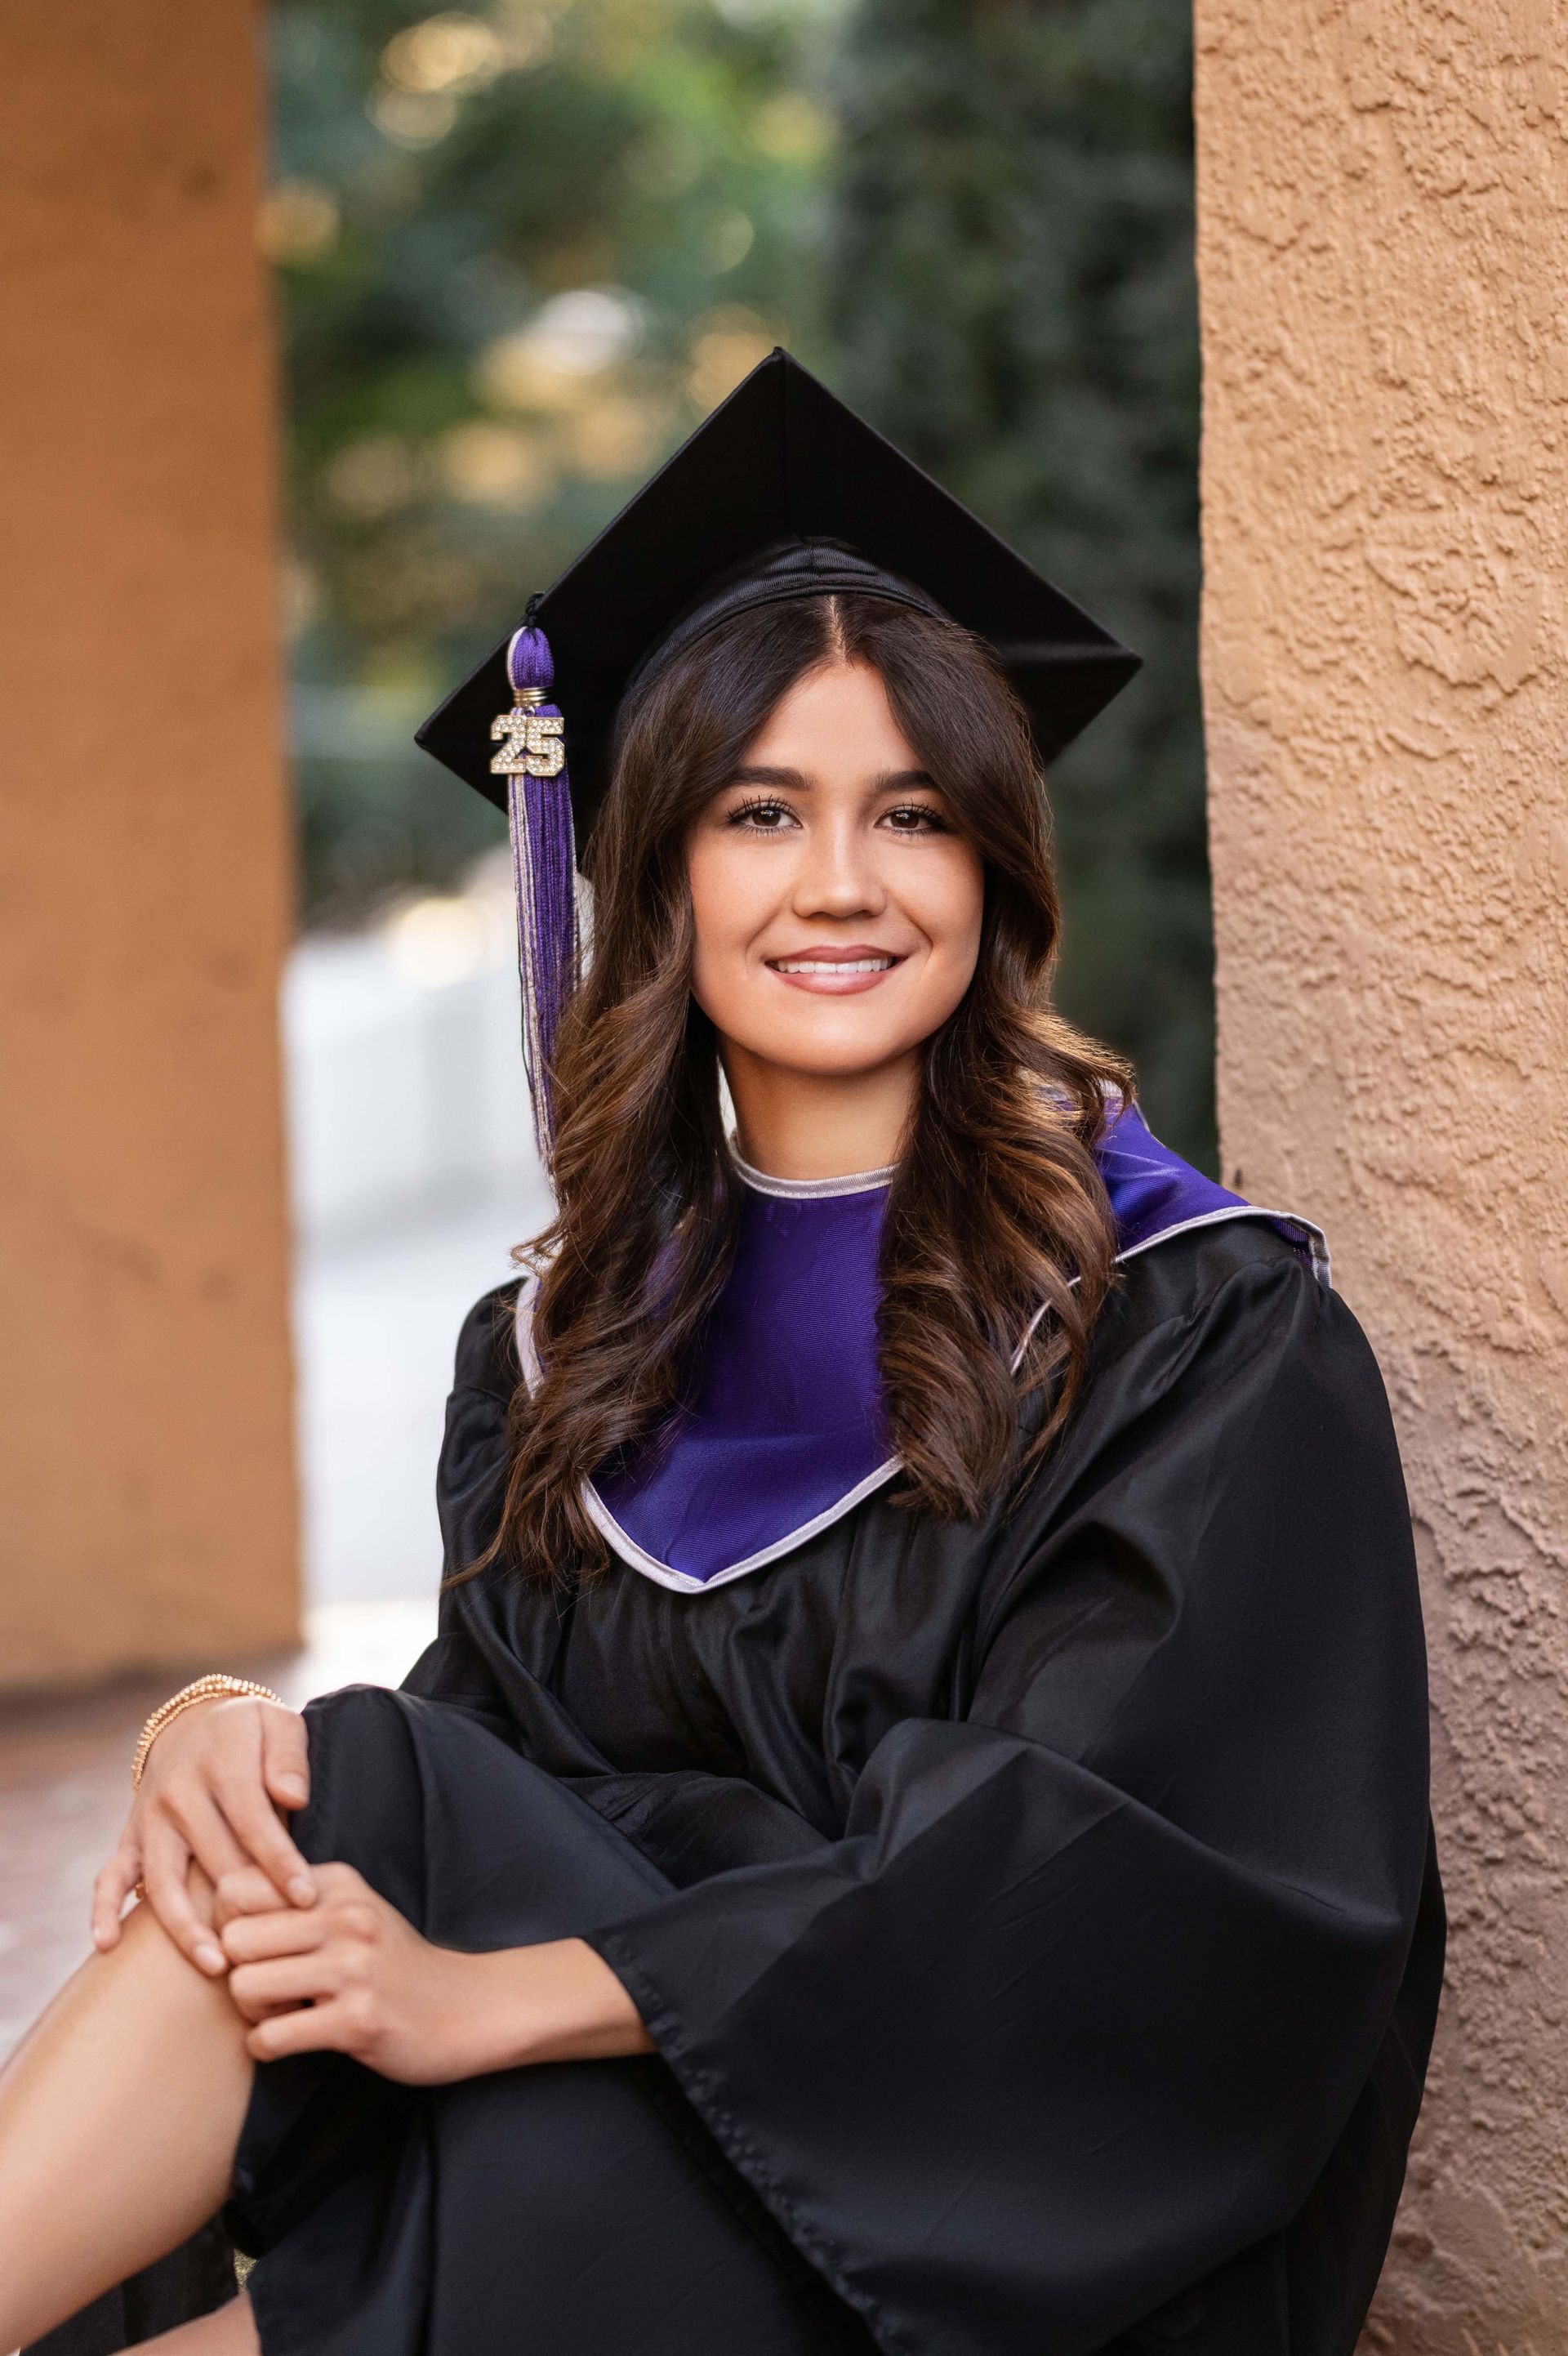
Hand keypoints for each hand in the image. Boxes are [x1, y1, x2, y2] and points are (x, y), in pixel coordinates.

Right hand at [92, 1696, 315, 1975]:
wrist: (193, 1724)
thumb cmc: (248, 1733)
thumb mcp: (277, 1724)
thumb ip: (288, 1757)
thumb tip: (293, 1798)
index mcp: (220, 1763)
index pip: (252, 1820)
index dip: (279, 1861)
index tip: (304, 1897)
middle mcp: (179, 1793)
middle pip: (212, 1858)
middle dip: (244, 1904)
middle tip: (277, 1944)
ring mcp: (150, 1819)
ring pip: (163, 1880)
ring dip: (187, 1927)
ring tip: (217, 1966)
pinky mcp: (130, 1839)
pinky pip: (109, 1877)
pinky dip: (103, 1910)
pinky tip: (109, 1945)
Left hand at [219, 1863, 651, 2083]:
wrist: (467, 2008)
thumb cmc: (394, 1963)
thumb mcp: (353, 1911)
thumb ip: (297, 1900)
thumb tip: (217, 1904)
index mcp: (338, 1884)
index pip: (239, 1885)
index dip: (228, 1923)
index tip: (253, 1950)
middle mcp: (347, 1917)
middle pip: (234, 1938)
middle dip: (235, 1972)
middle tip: (265, 1989)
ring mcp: (355, 1969)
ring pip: (245, 1986)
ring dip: (252, 2012)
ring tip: (281, 2014)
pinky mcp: (358, 2020)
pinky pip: (272, 2036)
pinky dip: (267, 2046)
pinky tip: (290, 2041)